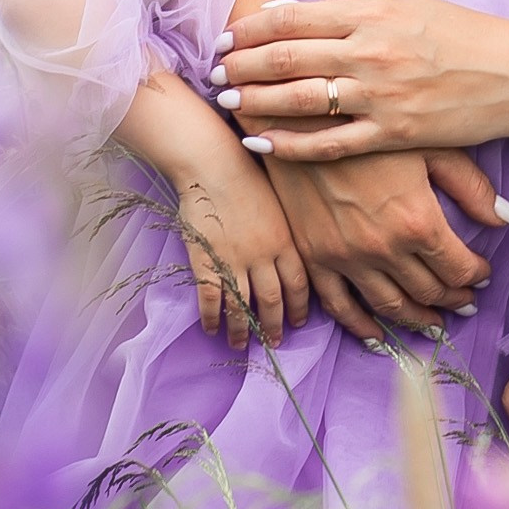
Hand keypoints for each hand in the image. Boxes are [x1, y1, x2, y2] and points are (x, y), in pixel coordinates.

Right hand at [172, 146, 309, 352]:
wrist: (212, 163)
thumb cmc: (247, 174)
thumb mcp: (280, 202)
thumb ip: (285, 231)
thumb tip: (287, 252)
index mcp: (286, 240)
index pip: (300, 284)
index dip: (300, 307)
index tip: (300, 321)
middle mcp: (264, 255)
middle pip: (273, 301)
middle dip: (275, 325)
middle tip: (275, 342)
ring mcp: (235, 260)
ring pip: (243, 306)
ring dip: (244, 330)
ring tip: (241, 344)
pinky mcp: (208, 261)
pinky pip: (212, 299)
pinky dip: (212, 318)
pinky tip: (211, 328)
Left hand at [212, 0, 508, 156]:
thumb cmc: (464, 35)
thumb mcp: (407, 6)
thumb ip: (350, 12)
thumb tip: (289, 14)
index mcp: (373, 12)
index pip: (293, 17)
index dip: (251, 27)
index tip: (226, 35)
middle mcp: (370, 51)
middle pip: (286, 57)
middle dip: (241, 62)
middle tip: (214, 68)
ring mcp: (380, 95)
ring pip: (298, 99)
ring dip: (254, 99)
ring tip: (227, 99)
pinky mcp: (393, 134)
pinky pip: (327, 143)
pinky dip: (288, 144)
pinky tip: (261, 143)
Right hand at [264, 147, 503, 339]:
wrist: (302, 120)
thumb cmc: (372, 128)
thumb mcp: (432, 145)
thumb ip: (472, 187)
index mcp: (418, 222)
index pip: (459, 268)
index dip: (477, 275)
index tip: (483, 273)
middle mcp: (384, 249)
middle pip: (429, 291)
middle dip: (454, 299)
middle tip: (465, 300)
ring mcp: (346, 258)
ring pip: (391, 306)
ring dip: (417, 319)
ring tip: (435, 323)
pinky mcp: (316, 258)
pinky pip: (340, 307)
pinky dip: (361, 327)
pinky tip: (378, 335)